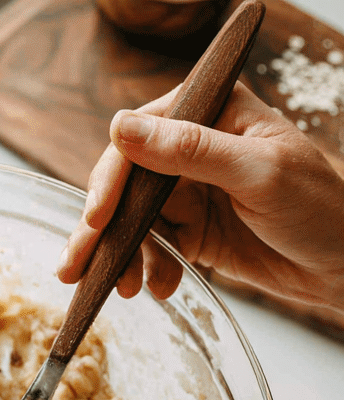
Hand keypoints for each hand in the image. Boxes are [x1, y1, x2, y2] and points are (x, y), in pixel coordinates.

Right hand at [57, 82, 343, 320]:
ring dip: (122, 254)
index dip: (112, 176)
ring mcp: (191, 190)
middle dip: (102, 225)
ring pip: (132, 219)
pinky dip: (148, 270)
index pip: (140, 135)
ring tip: (123, 288)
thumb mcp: (258, 173)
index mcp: (211, 111)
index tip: (99, 216)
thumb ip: (190, 150)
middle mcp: (193, 146)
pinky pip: (153, 247)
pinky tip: (158, 288)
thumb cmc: (320, 207)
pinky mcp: (192, 230)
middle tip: (79, 263)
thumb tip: (121, 127)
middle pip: (126, 180)